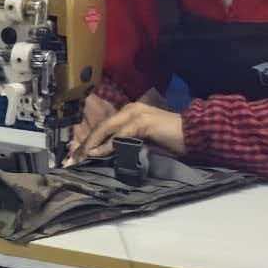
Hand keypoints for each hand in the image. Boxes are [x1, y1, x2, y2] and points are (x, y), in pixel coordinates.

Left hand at [69, 96, 183, 164]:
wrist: (194, 134)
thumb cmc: (171, 140)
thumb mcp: (143, 142)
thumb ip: (126, 144)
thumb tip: (107, 154)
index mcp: (129, 112)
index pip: (104, 126)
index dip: (90, 141)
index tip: (78, 155)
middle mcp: (130, 109)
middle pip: (101, 127)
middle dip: (85, 143)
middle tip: (72, 158)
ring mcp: (136, 114)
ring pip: (107, 128)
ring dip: (92, 145)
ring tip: (81, 157)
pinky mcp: (143, 122)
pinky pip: (121, 135)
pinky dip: (109, 145)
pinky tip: (99, 153)